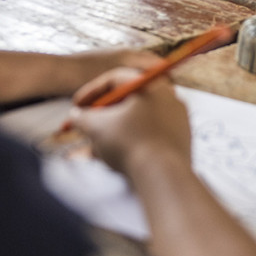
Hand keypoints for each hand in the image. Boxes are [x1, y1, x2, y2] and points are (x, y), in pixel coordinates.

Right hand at [67, 70, 190, 174]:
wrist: (163, 176)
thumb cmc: (130, 144)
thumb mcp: (96, 127)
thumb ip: (82, 118)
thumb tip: (76, 116)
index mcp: (151, 85)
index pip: (116, 80)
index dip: (90, 92)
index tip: (76, 105)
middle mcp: (169, 98)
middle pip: (128, 101)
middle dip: (102, 115)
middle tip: (85, 125)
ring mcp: (178, 120)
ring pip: (138, 122)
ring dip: (113, 132)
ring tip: (94, 147)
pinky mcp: (180, 142)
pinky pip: (150, 137)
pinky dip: (130, 143)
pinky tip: (112, 159)